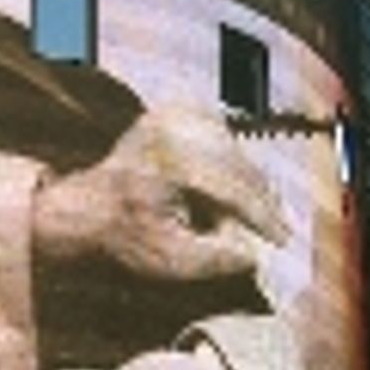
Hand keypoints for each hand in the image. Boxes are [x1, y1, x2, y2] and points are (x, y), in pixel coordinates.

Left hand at [32, 105, 289, 281]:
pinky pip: (221, 134)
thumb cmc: (124, 237)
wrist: (86, 207)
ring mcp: (173, 113)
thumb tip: (256, 251)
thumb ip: (217, 258)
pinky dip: (230, 160)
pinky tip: (225, 186)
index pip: (234, 187)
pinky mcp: (175, 110)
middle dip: (259, 200)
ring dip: (246, 181)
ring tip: (245, 214)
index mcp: (171, 160)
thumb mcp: (170, 260)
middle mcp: (173, 126)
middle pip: (238, 164)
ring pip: (234, 148)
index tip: (283, 240)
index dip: (263, 216)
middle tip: (274, 230)